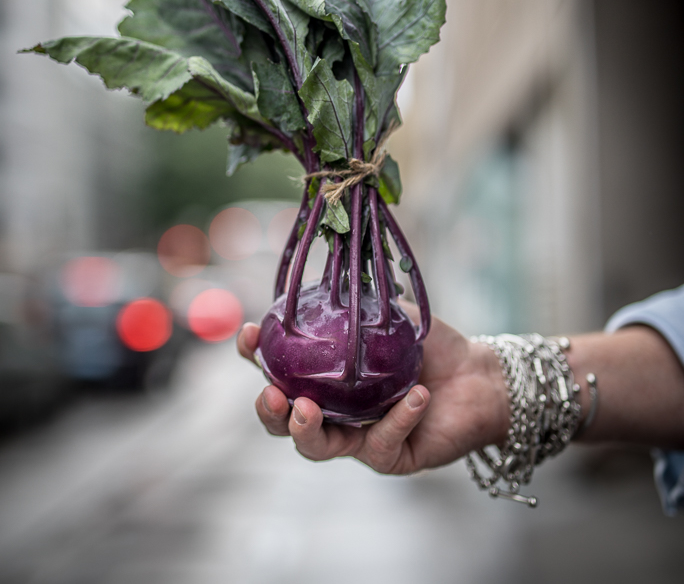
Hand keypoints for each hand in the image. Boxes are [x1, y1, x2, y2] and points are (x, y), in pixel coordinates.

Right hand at [237, 310, 509, 474]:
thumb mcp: (389, 314)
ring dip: (305, 431)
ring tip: (306, 409)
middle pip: (285, 422)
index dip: (255, 357)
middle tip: (272, 393)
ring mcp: (360, 439)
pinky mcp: (392, 458)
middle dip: (269, 411)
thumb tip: (322, 269)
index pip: (278, 369)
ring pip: (318, 448)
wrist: (478, 375)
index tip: (250, 334)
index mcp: (324, 377)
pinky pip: (384, 443)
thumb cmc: (429, 344)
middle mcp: (334, 412)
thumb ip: (355, 300)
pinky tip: (415, 396)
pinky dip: (398, 418)